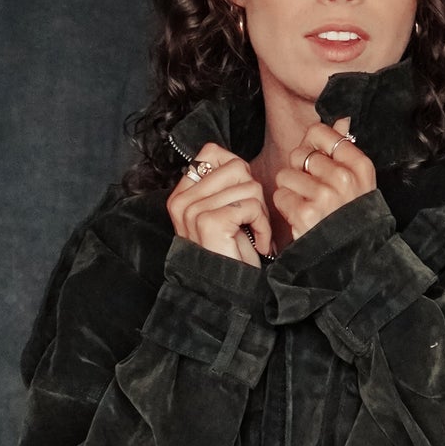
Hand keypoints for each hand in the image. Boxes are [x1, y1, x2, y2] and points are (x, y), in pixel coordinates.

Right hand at [167, 144, 272, 267]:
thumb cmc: (232, 255)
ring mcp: (192, 211)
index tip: (240, 202)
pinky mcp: (209, 221)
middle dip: (254, 195)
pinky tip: (258, 244)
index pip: (212, 152)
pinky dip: (263, 227)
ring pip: (249, 185)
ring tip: (254, 236)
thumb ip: (222, 186)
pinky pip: (252, 205)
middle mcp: (181, 201)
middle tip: (251, 222)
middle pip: (237, 167)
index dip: (238, 173)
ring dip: (261, 214)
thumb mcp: (223, 213)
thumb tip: (237, 162)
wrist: (230, 293)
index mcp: (181, 195)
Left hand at [272, 116, 375, 244]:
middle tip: (312, 190)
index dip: (311, 145)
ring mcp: (324, 196)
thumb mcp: (360, 182)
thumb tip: (341, 118)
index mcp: (359, 166)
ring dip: (291, 190)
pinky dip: (286, 207)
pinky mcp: (305, 214)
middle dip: (300, 171)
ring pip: (286, 174)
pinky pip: (281, 195)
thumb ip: (346, 150)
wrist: (353, 256)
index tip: (316, 160)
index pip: (321, 132)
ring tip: (307, 204)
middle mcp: (343, 178)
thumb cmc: (353, 216)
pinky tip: (301, 216)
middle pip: (300, 154)